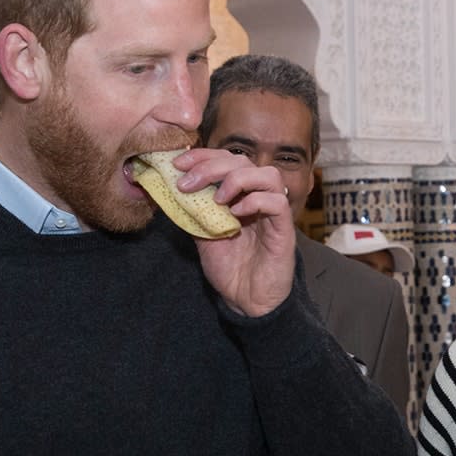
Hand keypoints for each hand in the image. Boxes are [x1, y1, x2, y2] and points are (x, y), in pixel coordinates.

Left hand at [173, 149, 295, 316]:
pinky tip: (237, 213)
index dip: (203, 155)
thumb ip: (194, 210)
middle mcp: (258, 198)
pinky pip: (277, 203)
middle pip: (244, 162)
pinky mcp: (284, 230)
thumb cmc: (229, 268)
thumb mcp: (202, 233)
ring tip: (218, 199)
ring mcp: (273, 213)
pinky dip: (255, 201)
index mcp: (239, 195)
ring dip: (238, 180)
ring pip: (268, 175)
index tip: (179, 164)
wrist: (245, 299)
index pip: (227, 160)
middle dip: (212, 166)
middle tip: (188, 183)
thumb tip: (171, 187)